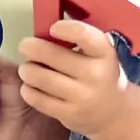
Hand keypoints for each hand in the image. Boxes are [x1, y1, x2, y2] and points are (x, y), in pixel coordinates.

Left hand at [16, 19, 139, 139]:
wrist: (114, 112)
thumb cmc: (101, 75)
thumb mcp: (101, 54)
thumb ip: (81, 40)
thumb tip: (47, 26)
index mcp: (105, 54)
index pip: (83, 34)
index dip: (64, 29)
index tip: (53, 28)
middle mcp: (96, 75)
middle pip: (53, 56)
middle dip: (32, 48)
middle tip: (26, 46)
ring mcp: (83, 96)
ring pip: (41, 77)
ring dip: (27, 69)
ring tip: (27, 68)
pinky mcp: (69, 114)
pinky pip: (38, 99)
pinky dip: (28, 90)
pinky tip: (30, 85)